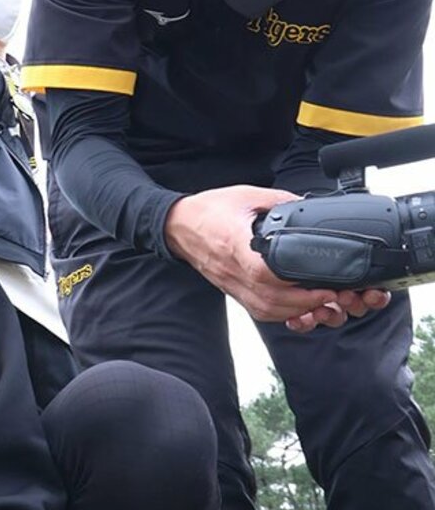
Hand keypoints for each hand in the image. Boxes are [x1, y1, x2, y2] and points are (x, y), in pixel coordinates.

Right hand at [163, 185, 388, 327]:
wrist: (179, 224)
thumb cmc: (208, 211)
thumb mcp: (247, 195)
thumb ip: (279, 201)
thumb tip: (306, 204)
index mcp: (236, 244)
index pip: (263, 272)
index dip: (294, 283)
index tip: (321, 281)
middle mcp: (233, 270)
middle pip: (270, 299)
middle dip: (305, 303)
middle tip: (330, 295)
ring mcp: (231, 283)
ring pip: (265, 310)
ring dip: (294, 312)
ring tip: (317, 303)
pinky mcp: (231, 289)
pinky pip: (256, 310)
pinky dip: (279, 314)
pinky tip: (294, 308)